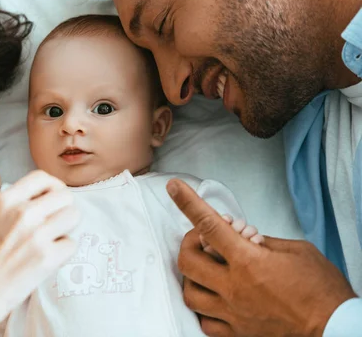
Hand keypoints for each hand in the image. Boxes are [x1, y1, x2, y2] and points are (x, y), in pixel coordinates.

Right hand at [0, 170, 79, 336]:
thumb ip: (13, 208)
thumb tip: (40, 201)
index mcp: (6, 200)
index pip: (43, 177)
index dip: (52, 187)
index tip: (52, 198)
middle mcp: (23, 213)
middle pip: (65, 196)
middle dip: (63, 209)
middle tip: (54, 224)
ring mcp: (37, 235)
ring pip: (74, 216)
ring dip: (66, 229)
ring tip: (51, 241)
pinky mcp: (47, 258)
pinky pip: (71, 244)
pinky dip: (63, 253)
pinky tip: (47, 259)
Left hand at [167, 179, 356, 336]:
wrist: (336, 329)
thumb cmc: (322, 290)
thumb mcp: (296, 252)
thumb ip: (264, 243)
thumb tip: (244, 240)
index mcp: (249, 261)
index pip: (209, 225)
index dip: (187, 203)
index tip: (174, 188)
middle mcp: (234, 287)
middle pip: (188, 260)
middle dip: (189, 243)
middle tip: (202, 239)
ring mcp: (233, 312)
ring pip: (190, 293)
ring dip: (193, 277)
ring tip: (207, 269)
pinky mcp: (238, 333)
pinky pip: (205, 322)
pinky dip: (204, 308)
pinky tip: (215, 298)